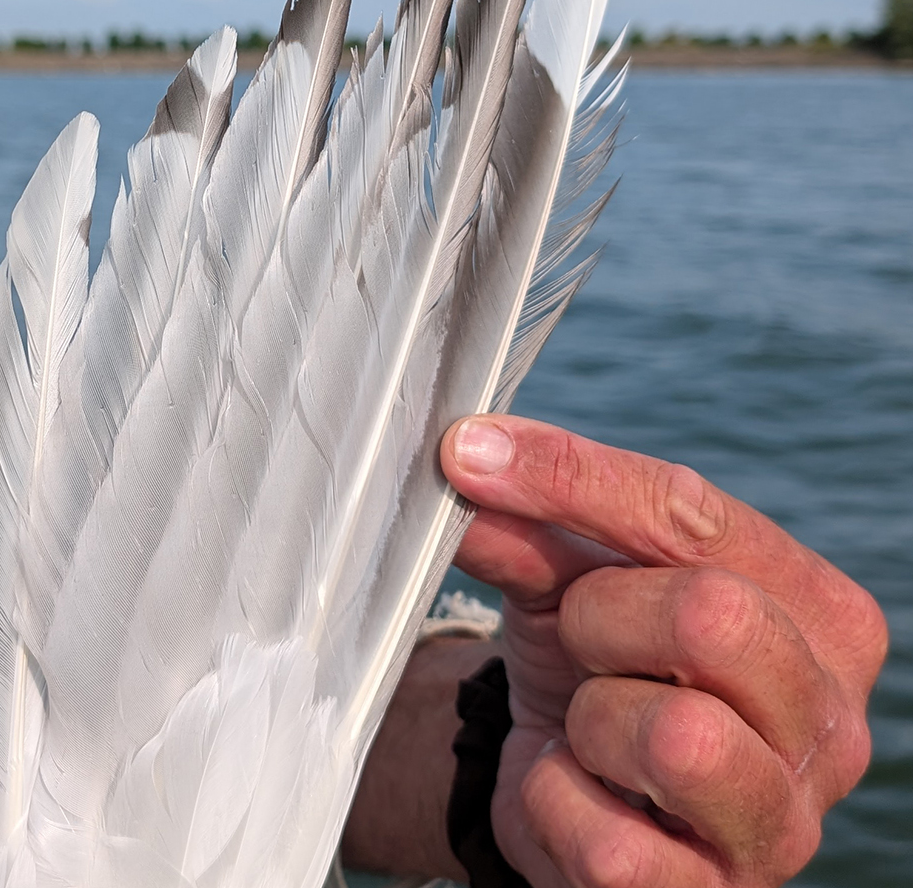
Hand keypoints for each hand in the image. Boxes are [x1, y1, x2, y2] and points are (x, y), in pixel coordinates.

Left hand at [441, 415, 886, 886]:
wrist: (570, 783)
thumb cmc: (597, 661)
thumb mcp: (566, 577)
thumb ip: (529, 520)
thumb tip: (465, 460)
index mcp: (817, 611)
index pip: (694, 514)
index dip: (568, 476)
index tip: (466, 453)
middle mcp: (830, 719)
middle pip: (712, 615)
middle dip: (600, 615)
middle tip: (575, 635)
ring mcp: (784, 824)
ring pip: (680, 737)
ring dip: (590, 717)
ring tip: (588, 724)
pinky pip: (611, 841)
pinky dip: (556, 800)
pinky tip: (573, 790)